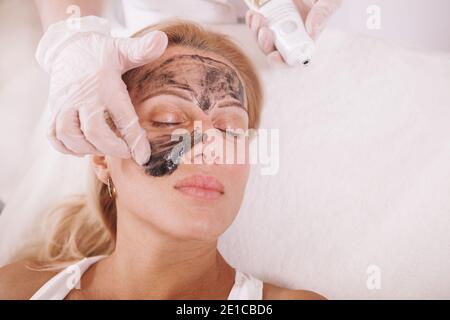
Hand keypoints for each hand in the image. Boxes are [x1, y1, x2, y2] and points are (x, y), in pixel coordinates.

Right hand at [36, 16, 167, 164]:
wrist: (69, 48)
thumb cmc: (102, 54)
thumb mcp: (123, 49)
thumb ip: (142, 49)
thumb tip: (162, 39)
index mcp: (105, 85)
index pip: (121, 116)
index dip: (134, 139)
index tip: (144, 156)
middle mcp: (82, 96)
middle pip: (92, 131)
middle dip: (111, 148)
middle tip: (127, 153)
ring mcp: (64, 104)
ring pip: (68, 135)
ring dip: (87, 148)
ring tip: (105, 149)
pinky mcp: (53, 110)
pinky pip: (53, 135)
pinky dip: (66, 147)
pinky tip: (83, 148)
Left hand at [246, 0, 341, 63]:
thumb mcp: (330, 0)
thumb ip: (323, 13)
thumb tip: (312, 30)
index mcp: (306, 38)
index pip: (291, 58)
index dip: (280, 61)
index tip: (273, 57)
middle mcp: (290, 35)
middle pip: (272, 50)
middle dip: (264, 45)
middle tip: (264, 31)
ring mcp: (278, 25)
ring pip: (261, 38)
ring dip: (256, 32)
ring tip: (257, 18)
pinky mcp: (270, 14)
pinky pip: (256, 24)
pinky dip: (252, 21)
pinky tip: (252, 14)